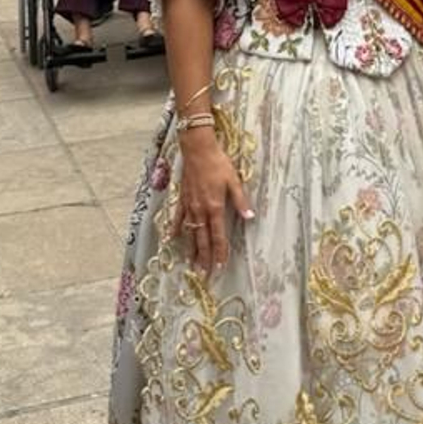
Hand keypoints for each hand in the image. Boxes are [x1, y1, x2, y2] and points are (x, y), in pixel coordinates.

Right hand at [173, 131, 251, 274]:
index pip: (218, 236)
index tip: (219, 266)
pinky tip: (172, 239)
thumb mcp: (234, 181)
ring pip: (190, 233)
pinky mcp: (182, 199)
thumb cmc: (218, 163)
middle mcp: (200, 210)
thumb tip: (250, 218)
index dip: (219, 252)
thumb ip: (241, 201)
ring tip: (190, 263)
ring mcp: (189, 206)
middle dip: (204, 257)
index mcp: (215, 207)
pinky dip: (175, 230)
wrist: (198, 150)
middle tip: (204, 274)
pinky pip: (178, 218)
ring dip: (191, 249)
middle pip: (202, 239)